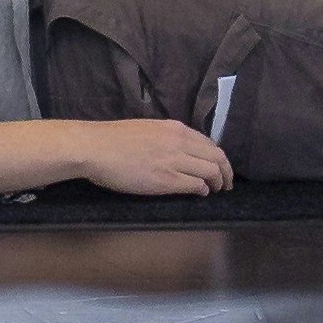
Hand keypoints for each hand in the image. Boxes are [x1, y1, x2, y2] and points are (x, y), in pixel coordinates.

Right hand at [76, 118, 233, 196]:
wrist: (96, 147)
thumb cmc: (114, 139)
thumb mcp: (148, 129)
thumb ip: (167, 137)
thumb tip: (180, 150)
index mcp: (174, 128)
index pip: (209, 143)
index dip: (219, 158)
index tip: (221, 167)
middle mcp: (178, 142)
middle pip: (216, 157)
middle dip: (226, 172)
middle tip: (226, 184)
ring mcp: (173, 160)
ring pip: (210, 171)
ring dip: (217, 183)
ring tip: (216, 191)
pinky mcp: (165, 180)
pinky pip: (195, 185)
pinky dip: (202, 190)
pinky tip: (200, 193)